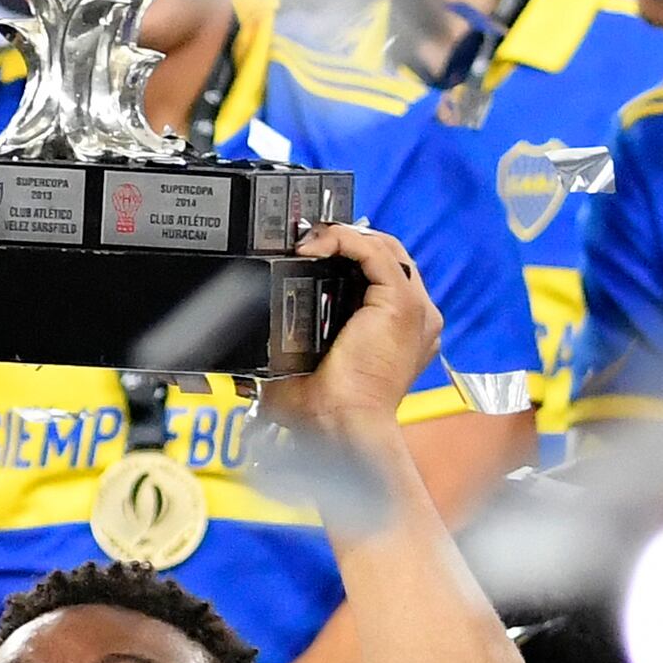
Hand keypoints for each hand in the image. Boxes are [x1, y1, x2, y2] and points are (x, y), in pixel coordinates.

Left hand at [257, 223, 440, 448]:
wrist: (342, 425)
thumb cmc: (327, 410)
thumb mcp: (302, 365)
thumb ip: (286, 341)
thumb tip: (248, 331)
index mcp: (398, 332)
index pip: (380, 276)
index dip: (347, 256)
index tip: (311, 253)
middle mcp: (414, 318)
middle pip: (385, 255)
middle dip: (345, 240)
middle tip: (306, 242)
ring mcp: (414, 309)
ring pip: (383, 247)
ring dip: (341, 237)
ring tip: (306, 243)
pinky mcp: (402, 303)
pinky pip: (375, 251)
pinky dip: (343, 239)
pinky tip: (315, 246)